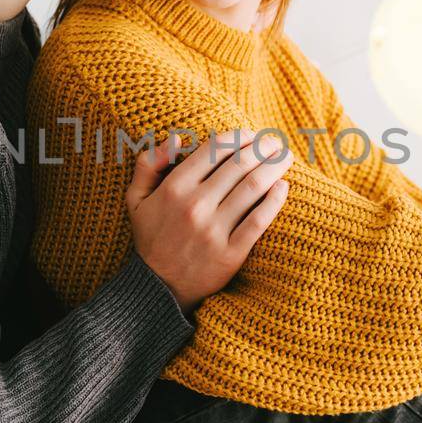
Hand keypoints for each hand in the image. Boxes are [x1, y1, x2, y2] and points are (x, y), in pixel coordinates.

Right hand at [125, 128, 292, 314]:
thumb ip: (148, 164)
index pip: (215, 150)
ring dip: (274, 167)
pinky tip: (283, 187)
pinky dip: (275, 201)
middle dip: (262, 148)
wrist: (157, 288)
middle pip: (239, 165)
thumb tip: (175, 139)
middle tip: (275, 142)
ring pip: (253, 188)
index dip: (239, 136)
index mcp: (174, 188)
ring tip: (286, 158)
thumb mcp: (136, 199)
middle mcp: (195, 206)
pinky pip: (258, 221)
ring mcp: (213, 231)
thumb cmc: (150, 238)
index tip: (252, 134)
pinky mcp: (230, 254)